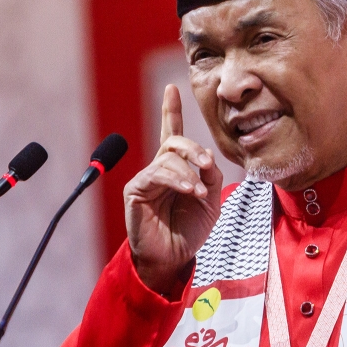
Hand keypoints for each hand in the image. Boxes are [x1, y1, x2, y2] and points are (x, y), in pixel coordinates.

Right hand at [124, 84, 222, 293]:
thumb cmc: (190, 230)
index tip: (172, 89)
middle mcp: (159, 170)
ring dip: (188, 172)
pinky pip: (156, 174)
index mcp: (176, 169)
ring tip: (197, 192)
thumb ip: (210, 176)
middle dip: (193, 148)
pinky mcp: (136, 191)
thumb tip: (206, 156)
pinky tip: (189, 190)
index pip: (172, 134)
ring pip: (167, 158)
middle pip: (174, 142)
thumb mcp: (210, 201)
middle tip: (206, 162)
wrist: (173, 258)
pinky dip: (177, 180)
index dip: (171, 110)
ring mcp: (146, 179)